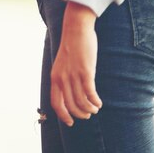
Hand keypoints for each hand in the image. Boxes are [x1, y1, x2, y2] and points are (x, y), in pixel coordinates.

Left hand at [51, 2, 102, 125]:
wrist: (76, 30)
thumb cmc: (72, 47)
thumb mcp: (62, 65)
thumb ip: (63, 78)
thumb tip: (69, 93)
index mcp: (54, 77)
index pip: (55, 102)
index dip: (63, 115)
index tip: (71, 122)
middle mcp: (62, 78)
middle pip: (69, 105)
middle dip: (79, 114)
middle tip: (88, 115)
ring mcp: (73, 75)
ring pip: (81, 101)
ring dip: (89, 109)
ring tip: (95, 109)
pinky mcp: (85, 71)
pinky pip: (90, 93)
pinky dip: (95, 101)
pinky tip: (99, 103)